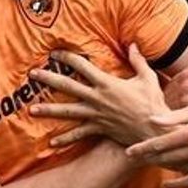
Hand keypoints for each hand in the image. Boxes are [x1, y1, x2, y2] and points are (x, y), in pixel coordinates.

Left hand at [29, 45, 169, 146]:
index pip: (82, 66)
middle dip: (48, 79)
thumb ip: (138, 60)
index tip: (54, 53)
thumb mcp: (148, 79)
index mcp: (107, 83)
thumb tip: (133, 44)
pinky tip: (51, 143)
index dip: (67, 57)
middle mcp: (98, 98)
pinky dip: (65, 139)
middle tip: (32, 75)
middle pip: (67, 87)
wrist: (156, 130)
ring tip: (31, 110)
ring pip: (67, 112)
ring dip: (48, 111)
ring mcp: (96, 115)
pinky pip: (79, 134)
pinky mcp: (99, 129)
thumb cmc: (153, 104)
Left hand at [124, 82, 187, 187]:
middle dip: (148, 158)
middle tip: (134, 158)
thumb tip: (150, 120)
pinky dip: (177, 184)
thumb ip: (172, 118)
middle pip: (165, 158)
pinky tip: (165, 185)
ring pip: (176, 168)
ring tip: (148, 163)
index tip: (129, 151)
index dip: (142, 148)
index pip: (160, 143)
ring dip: (161, 166)